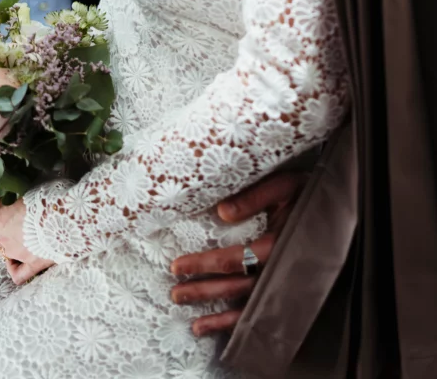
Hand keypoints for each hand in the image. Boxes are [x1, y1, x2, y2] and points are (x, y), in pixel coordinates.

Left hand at [0, 197, 54, 285]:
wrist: (67, 216)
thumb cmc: (49, 197)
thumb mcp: (32, 189)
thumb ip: (23, 194)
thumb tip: (25, 191)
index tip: (5, 195)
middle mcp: (3, 237)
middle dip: (3, 222)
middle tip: (16, 213)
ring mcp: (16, 254)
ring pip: (2, 250)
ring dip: (6, 243)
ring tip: (18, 236)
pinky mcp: (32, 265)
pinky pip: (17, 274)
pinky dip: (15, 268)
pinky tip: (17, 262)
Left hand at [170, 171, 306, 336]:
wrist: (340, 211)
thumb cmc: (308, 194)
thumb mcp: (283, 185)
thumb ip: (253, 197)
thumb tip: (221, 212)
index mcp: (278, 244)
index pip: (233, 259)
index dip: (203, 265)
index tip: (177, 266)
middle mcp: (281, 270)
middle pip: (236, 287)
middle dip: (204, 292)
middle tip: (176, 293)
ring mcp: (286, 284)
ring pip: (249, 307)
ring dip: (220, 318)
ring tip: (194, 325)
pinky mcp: (289, 290)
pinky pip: (264, 313)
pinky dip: (243, 325)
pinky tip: (224, 330)